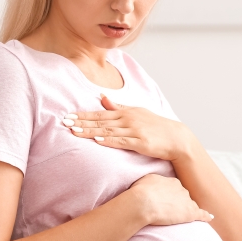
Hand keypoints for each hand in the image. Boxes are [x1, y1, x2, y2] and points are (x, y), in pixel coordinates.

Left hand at [63, 93, 193, 161]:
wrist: (176, 138)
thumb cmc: (155, 126)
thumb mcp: (137, 112)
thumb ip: (118, 107)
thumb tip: (101, 98)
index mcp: (125, 112)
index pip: (100, 114)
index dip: (83, 115)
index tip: (68, 116)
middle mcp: (128, 119)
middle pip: (100, 121)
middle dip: (81, 122)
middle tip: (65, 123)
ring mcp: (134, 130)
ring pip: (108, 131)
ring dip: (90, 131)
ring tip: (75, 132)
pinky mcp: (141, 142)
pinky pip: (121, 141)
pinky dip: (109, 140)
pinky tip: (97, 140)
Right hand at [129, 174, 213, 224]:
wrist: (144, 202)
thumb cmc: (140, 192)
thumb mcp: (145, 180)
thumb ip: (153, 182)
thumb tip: (151, 184)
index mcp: (172, 182)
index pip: (175, 188)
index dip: (170, 194)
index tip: (166, 198)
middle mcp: (182, 189)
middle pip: (183, 196)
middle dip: (178, 201)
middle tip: (169, 208)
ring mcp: (187, 201)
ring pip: (190, 205)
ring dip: (187, 209)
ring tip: (183, 215)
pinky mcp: (190, 213)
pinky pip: (201, 214)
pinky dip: (206, 216)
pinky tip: (209, 218)